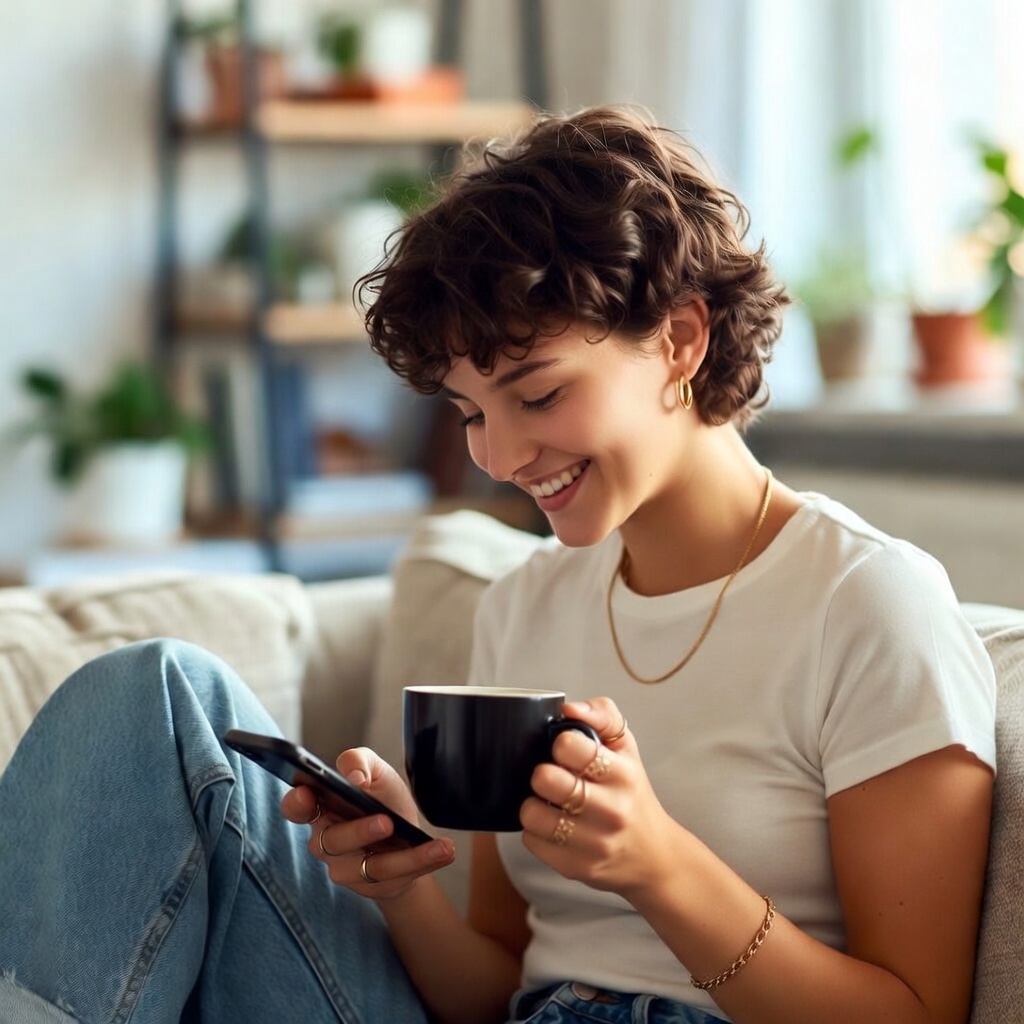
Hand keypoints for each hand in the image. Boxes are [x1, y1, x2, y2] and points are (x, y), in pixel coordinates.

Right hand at [279, 747, 454, 899]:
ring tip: (437, 846)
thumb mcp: (377, 772)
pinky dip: (424, 862)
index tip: (306, 794)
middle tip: (386, 821)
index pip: (295, 807)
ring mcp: (346, 868)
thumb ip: (360, 761)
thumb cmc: (382, 799)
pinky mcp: (371, 886)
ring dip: (405, 857)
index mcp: (322, 807)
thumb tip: (353, 775)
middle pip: (333, 841)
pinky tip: (444, 850)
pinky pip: (396, 877)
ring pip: (368, 867)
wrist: (406, 835)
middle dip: (359, 832)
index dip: (295, 803)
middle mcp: (327, 841)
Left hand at [520, 698, 679, 897]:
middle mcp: (611, 810)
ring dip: (532, 805)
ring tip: (547, 803)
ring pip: (532, 814)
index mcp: (623, 773)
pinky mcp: (577, 868)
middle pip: (547, 780)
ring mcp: (594, 843)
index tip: (562, 749)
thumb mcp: (626, 747)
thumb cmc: (631, 793)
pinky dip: (535, 832)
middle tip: (550, 778)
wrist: (654, 856)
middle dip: (541, 774)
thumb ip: (602, 715)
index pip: (571, 746)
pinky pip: (530, 842)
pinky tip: (552, 827)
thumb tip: (569, 708)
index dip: (559, 743)